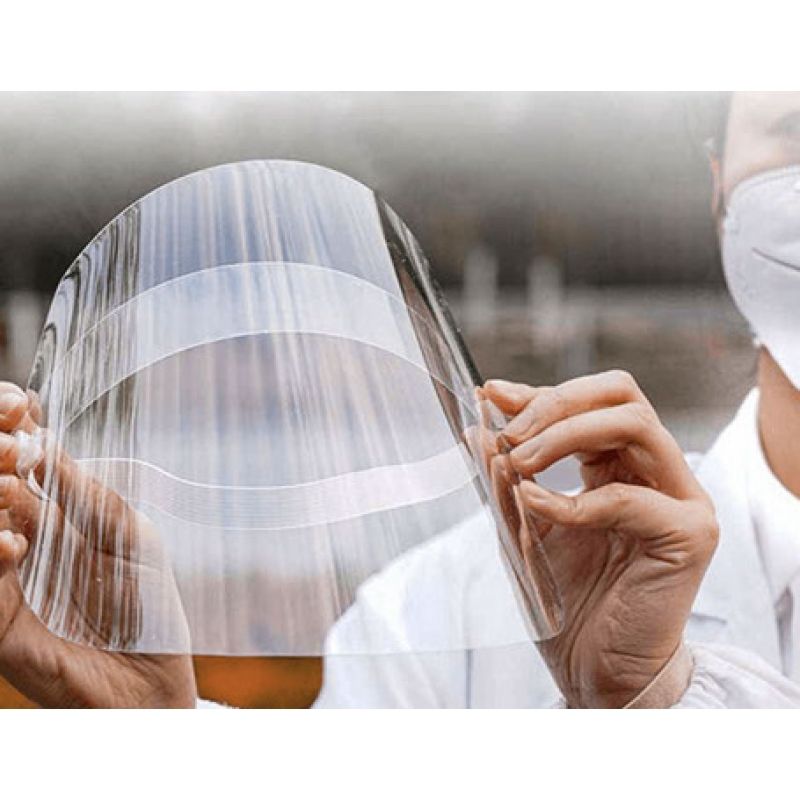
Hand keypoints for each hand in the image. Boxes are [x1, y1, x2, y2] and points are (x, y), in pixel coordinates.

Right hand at [0, 382, 195, 707]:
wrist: (154, 680)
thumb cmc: (148, 606)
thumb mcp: (129, 536)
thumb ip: (89, 497)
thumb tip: (46, 444)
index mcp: (52, 522)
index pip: (19, 471)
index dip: (15, 435)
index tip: (19, 403)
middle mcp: (21, 548)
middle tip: (9, 438)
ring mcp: (7, 588)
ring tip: (8, 483)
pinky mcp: (2, 630)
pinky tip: (12, 543)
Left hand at [482, 371, 718, 708]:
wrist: (595, 670)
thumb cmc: (567, 600)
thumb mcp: (523, 524)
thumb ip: (507, 477)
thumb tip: (477, 427)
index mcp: (620, 465)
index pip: (587, 403)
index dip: (537, 393)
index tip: (490, 394)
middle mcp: (655, 472)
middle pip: (619, 394)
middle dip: (554, 403)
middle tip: (508, 433)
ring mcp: (680, 499)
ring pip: (633, 424)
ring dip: (564, 435)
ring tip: (519, 461)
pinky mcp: (689, 535)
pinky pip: (628, 497)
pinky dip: (572, 500)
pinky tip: (535, 508)